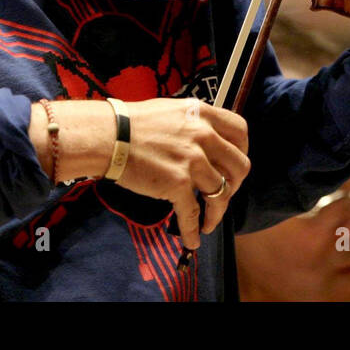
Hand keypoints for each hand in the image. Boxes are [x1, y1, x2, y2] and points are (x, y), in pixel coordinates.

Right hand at [117, 98, 250, 250]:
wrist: (108, 136)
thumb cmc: (132, 123)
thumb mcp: (173, 111)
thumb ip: (194, 123)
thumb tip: (208, 143)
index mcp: (203, 114)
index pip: (240, 132)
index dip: (242, 151)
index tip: (233, 166)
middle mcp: (203, 135)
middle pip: (239, 166)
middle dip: (235, 185)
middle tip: (224, 194)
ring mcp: (192, 160)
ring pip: (221, 193)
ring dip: (217, 213)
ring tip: (209, 222)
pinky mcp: (177, 183)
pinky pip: (193, 213)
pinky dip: (194, 230)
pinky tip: (192, 239)